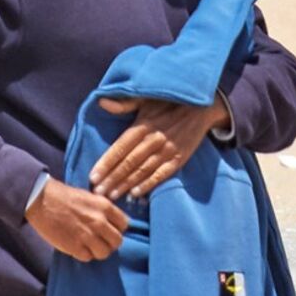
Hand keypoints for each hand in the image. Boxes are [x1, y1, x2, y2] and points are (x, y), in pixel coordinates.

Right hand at [25, 178, 127, 261]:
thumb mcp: (89, 197)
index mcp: (105, 207)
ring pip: (104, 253)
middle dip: (110, 243)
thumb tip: (110, 222)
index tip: (110, 230)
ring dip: (98, 251)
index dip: (118, 228)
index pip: (125, 224)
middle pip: (117, 241)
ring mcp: (87, 236)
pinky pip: (88, 257)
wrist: (41, 200)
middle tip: (101, 241)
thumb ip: (102, 210)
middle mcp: (100, 222)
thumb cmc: (64, 196)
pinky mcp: (74, 247)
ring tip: (89, 247)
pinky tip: (77, 247)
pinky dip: (84, 254)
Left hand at [89, 94, 229, 201]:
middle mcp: (154, 139)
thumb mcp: (146, 99)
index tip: (93, 176)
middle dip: (112, 178)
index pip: (120, 148)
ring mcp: (167, 150)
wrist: (201, 108)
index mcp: (143, 125)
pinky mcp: (179, 158)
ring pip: (142, 171)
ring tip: (112, 196)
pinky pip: (161, 174)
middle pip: (128, 163)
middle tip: (98, 192)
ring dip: (126, 184)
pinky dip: (148, 185)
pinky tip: (136, 194)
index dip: (105, 163)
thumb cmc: (168, 103)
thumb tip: (102, 102)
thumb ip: (124, 104)